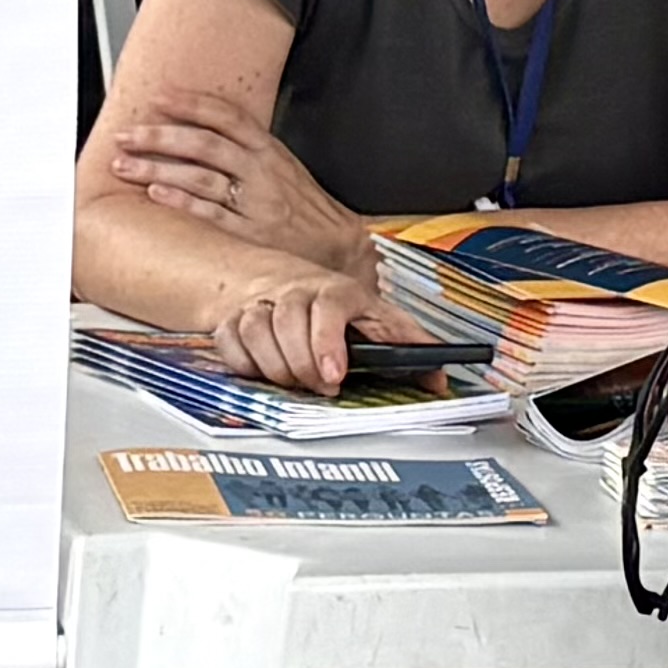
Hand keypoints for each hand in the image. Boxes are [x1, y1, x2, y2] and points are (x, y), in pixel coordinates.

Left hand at [109, 89, 367, 274]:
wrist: (340, 246)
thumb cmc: (306, 206)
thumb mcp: (283, 165)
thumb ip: (246, 148)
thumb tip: (201, 130)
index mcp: (269, 150)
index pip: (226, 117)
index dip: (190, 105)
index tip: (159, 98)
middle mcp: (261, 171)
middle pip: (204, 144)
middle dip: (160, 137)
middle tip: (128, 134)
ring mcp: (256, 202)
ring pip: (200, 177)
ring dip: (158, 169)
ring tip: (126, 165)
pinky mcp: (251, 233)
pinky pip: (211, 213)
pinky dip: (182, 201)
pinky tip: (156, 193)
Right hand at [206, 265, 391, 395]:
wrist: (279, 280)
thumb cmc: (335, 307)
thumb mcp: (377, 319)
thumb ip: (408, 346)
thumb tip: (439, 379)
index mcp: (335, 291)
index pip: (327, 308)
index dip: (328, 343)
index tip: (334, 375)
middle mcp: (295, 293)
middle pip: (287, 322)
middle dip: (301, 364)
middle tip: (316, 387)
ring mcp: (262, 304)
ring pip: (254, 329)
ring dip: (273, 365)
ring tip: (293, 382)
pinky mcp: (233, 319)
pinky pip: (228, 341)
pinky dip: (242, 362)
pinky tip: (261, 372)